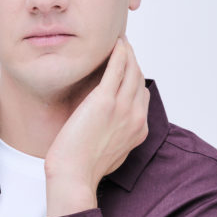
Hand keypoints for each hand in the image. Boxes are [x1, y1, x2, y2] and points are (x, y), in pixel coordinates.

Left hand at [44, 38, 149, 214]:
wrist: (74, 176)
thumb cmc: (84, 167)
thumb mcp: (110, 152)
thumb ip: (116, 135)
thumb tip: (109, 126)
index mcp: (139, 130)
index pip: (142, 95)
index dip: (134, 79)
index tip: (125, 67)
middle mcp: (136, 117)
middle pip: (139, 79)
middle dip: (133, 60)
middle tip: (123, 46)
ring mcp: (123, 108)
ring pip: (132, 70)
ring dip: (128, 51)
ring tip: (119, 40)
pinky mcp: (105, 101)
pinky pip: (118, 68)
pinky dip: (120, 52)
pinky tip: (115, 43)